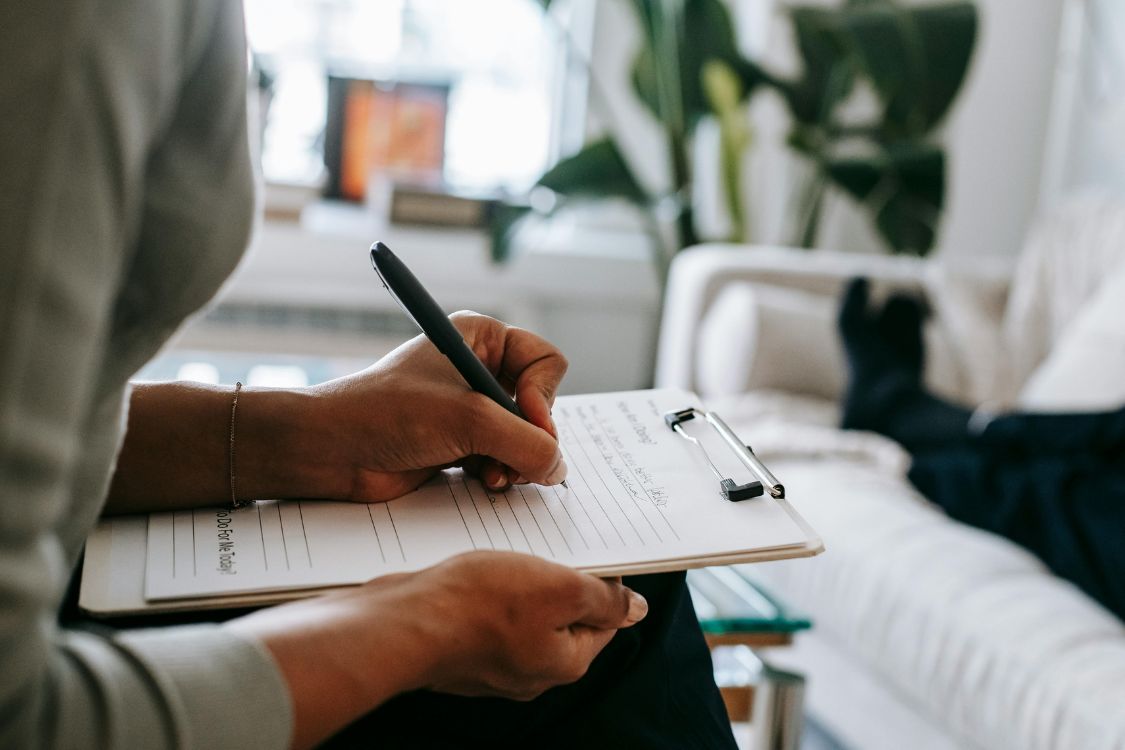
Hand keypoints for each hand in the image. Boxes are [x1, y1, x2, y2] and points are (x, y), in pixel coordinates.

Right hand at [229, 551, 647, 748]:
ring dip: (522, 583)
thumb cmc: (478, 605)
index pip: (604, 620)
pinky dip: (488, 593)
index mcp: (564, 663)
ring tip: (509, 554)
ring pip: (524, 615)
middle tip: (548, 547)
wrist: (401, 623)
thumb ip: (603, 599)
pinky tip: (477, 572)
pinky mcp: (461, 650)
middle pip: (564, 618)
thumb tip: (636, 609)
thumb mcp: (559, 588)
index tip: (592, 552)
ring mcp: (493, 665)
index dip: (603, 582)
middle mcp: (531, 672)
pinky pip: (488, 617)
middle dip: (559, 581)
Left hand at [308, 311, 568, 500]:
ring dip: (516, 460)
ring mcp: (470, 408)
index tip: (529, 421)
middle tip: (515, 459)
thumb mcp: (468, 419)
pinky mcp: (461, 443)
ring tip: (495, 475)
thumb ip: (526, 443)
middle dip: (531, 437)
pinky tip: (483, 481)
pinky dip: (501, 472)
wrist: (332, 450)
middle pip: (540, 404)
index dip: (545, 395)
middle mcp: (479, 368)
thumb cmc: (387, 413)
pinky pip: (504, 458)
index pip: (547, 362)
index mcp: (481, 338)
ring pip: (525, 437)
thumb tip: (559, 469)